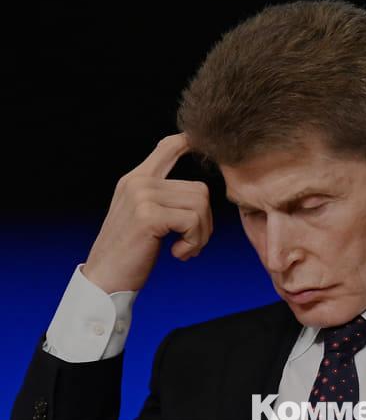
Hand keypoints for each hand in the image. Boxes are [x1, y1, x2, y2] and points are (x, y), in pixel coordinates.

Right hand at [83, 133, 212, 292]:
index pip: (167, 147)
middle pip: (200, 190)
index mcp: (136, 179)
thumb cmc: (130, 252)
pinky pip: (193, 222)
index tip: (199, 141)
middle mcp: (138, 182)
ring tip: (184, 249)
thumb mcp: (143, 217)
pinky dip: (193, 243)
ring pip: (200, 206)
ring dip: (200, 235)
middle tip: (191, 243)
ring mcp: (142, 196)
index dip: (189, 141)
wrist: (105, 279)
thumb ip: (163, 198)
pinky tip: (178, 254)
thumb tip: (198, 192)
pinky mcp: (149, 216)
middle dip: (205, 222)